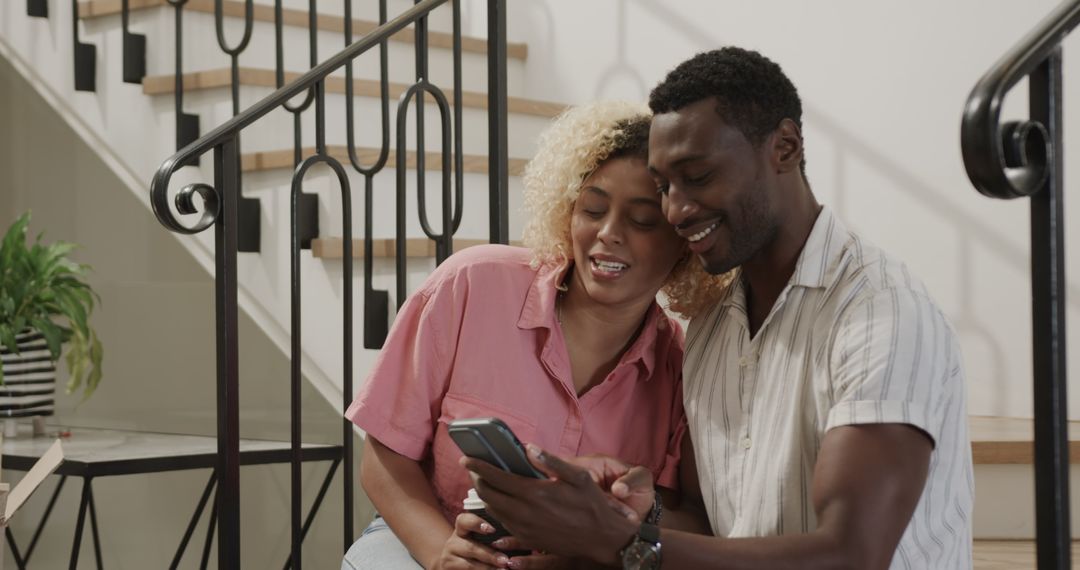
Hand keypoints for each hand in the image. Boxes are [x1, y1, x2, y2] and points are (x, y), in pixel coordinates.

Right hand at [430, 513, 510, 569]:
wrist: (456, 564)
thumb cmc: (477, 548)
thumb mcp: (480, 538)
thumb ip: (492, 536)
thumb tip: (514, 538)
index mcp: (461, 529)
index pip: (464, 520)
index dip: (477, 523)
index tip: (492, 530)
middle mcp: (453, 542)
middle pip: (470, 547)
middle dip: (490, 555)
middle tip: (505, 560)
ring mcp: (449, 558)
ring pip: (469, 565)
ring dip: (487, 568)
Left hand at [463, 445, 638, 565]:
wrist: (602, 538)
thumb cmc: (592, 505)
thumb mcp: (578, 477)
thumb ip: (551, 461)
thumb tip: (529, 448)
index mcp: (534, 493)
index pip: (496, 477)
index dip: (477, 466)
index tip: (465, 458)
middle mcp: (525, 513)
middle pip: (488, 495)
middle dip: (477, 480)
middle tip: (474, 470)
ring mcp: (525, 529)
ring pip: (493, 511)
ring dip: (485, 497)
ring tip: (484, 484)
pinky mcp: (529, 540)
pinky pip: (503, 525)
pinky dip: (496, 512)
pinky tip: (499, 504)